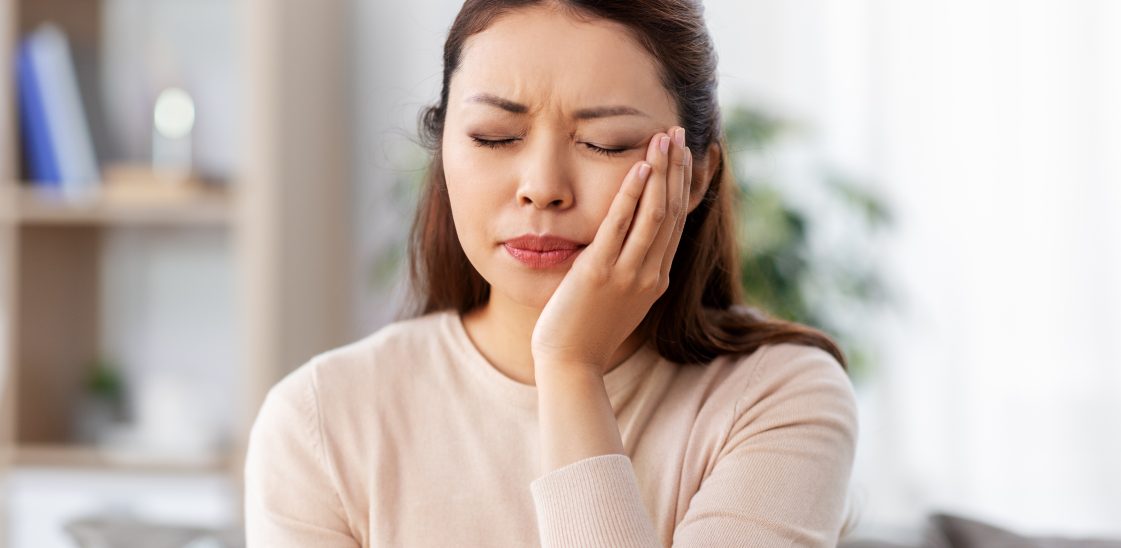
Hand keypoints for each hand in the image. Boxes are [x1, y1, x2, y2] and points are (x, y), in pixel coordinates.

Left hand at [531, 126, 692, 373]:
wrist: (571, 364)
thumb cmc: (586, 332)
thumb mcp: (617, 298)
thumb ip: (626, 270)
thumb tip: (625, 242)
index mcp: (656, 279)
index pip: (676, 222)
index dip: (681, 184)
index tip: (682, 154)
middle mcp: (650, 274)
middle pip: (672, 210)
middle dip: (676, 168)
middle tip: (678, 132)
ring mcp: (628, 274)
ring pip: (655, 213)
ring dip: (661, 171)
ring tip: (664, 138)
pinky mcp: (600, 273)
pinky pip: (620, 226)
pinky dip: (632, 195)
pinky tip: (638, 168)